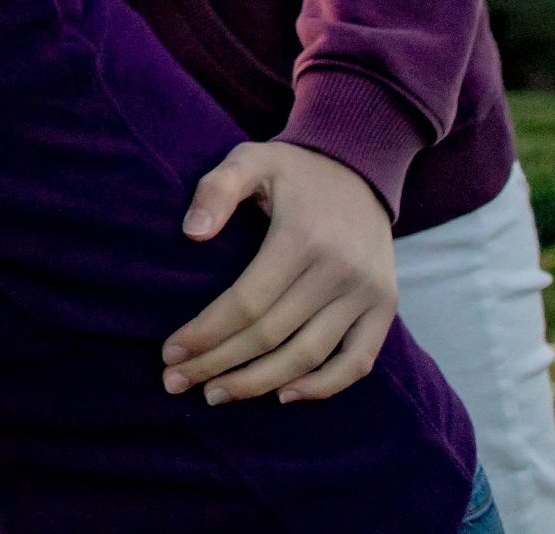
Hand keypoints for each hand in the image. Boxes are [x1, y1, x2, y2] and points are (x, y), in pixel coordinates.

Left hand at [161, 140, 397, 404]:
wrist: (360, 166)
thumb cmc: (292, 170)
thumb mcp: (249, 159)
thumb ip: (216, 189)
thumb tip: (192, 232)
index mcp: (303, 237)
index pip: (246, 302)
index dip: (205, 333)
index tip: (169, 353)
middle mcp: (340, 270)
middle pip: (271, 335)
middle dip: (218, 364)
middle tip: (176, 383)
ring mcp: (368, 293)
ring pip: (309, 356)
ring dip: (259, 383)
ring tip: (216, 394)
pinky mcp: (386, 307)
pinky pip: (357, 362)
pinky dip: (323, 387)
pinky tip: (281, 395)